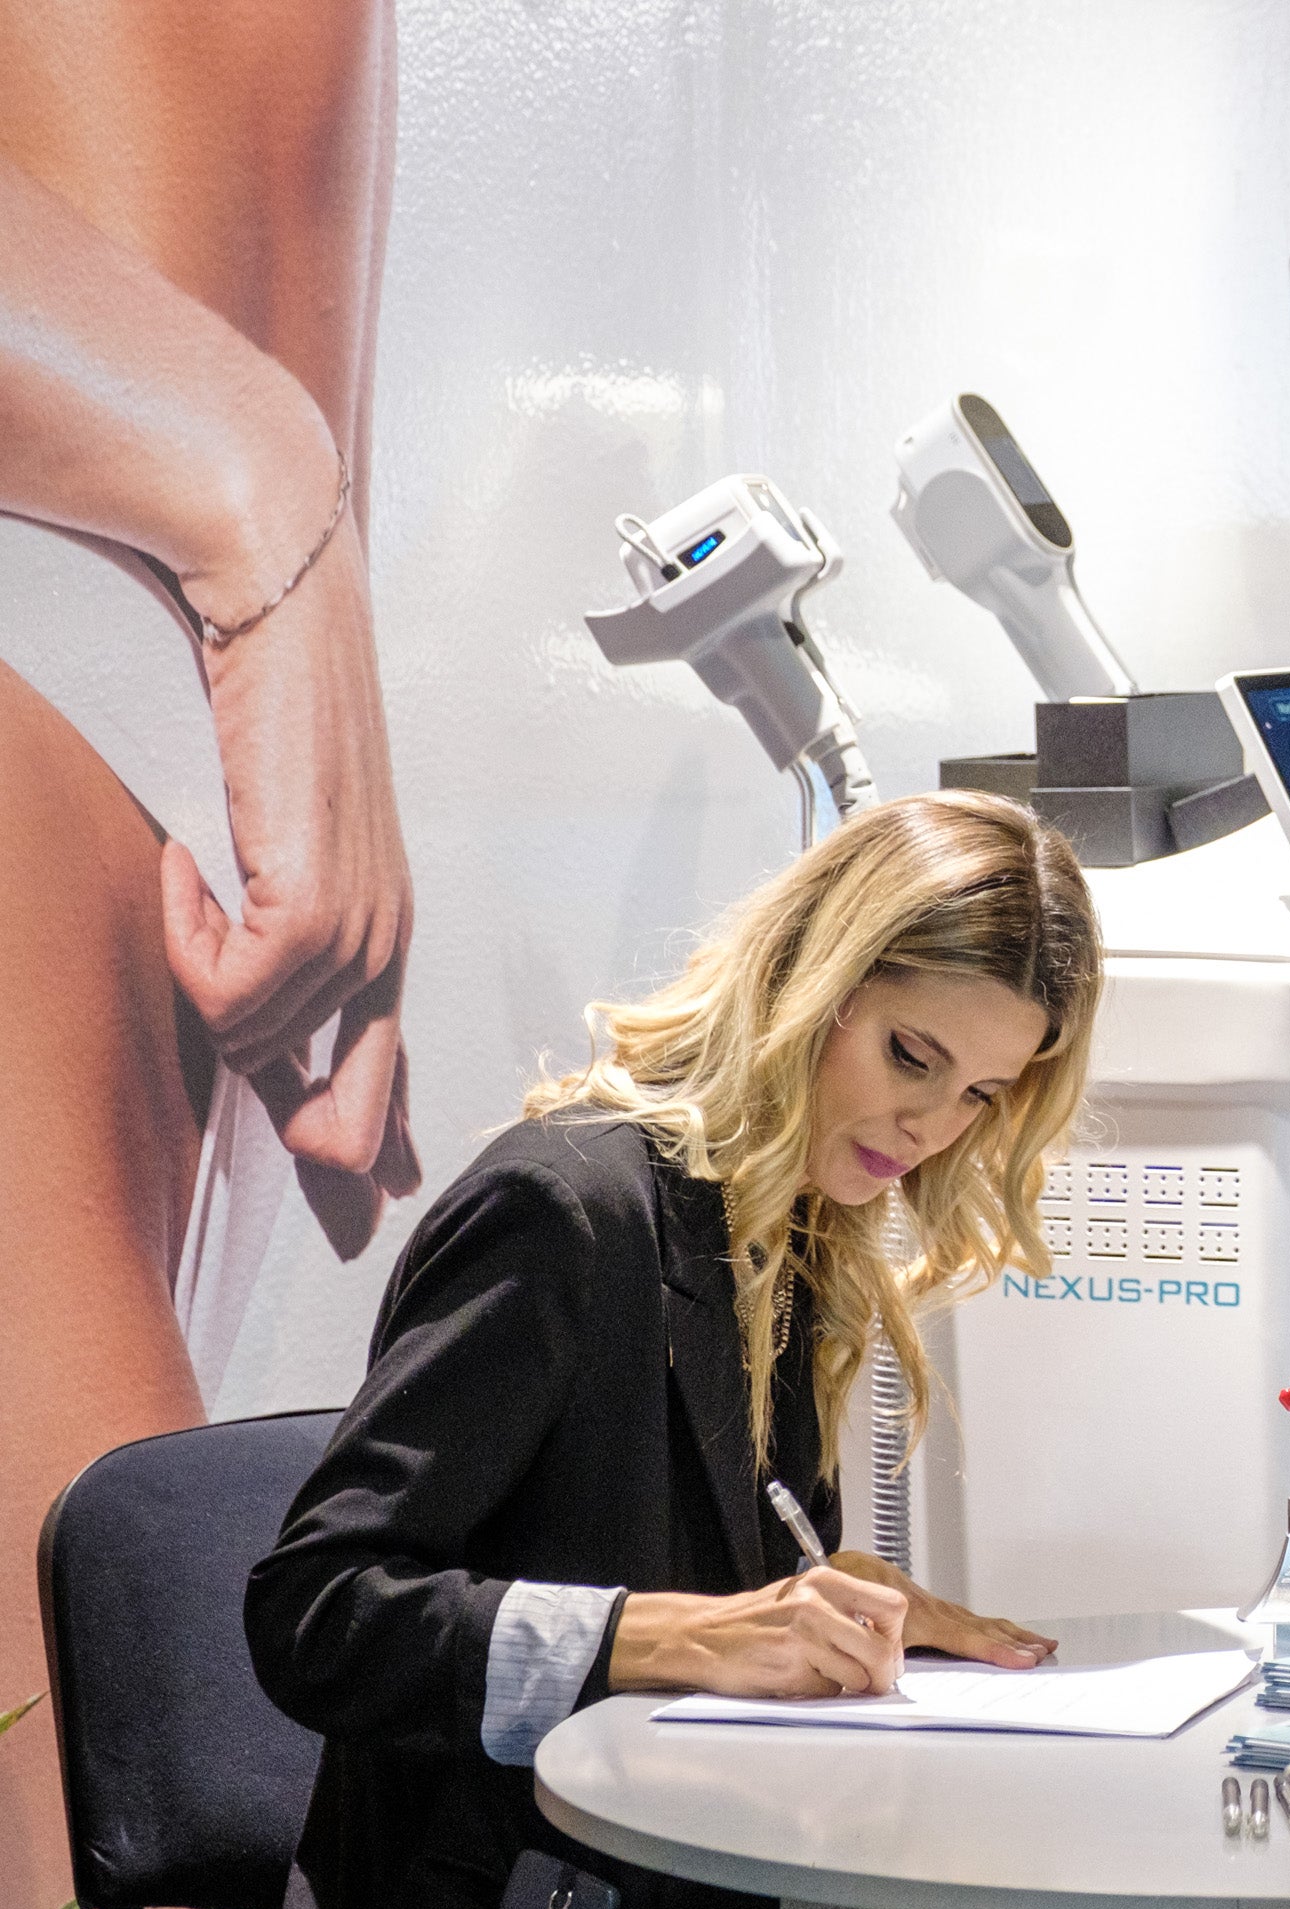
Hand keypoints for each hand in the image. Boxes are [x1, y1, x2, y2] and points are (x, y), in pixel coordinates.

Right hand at [163, 490, 419, 1247]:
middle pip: (331, 1092)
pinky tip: (190, 864)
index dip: (368, 1143)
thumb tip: (255, 1022)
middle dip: (290, 1109)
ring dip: (203, 972)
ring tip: (196, 878)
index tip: (362, 1203)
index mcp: (387, 931)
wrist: (283, 615)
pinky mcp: (322, 900)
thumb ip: (271, 940)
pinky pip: (243, 992)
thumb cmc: (273, 718)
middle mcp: (390, 939)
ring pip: (262, 1039)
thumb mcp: (275, 852)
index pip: (384, 1072)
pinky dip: (195, 939)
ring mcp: (366, 924)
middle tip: (240, 1035)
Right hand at [609, 1567, 911, 1697]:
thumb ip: (844, 1610)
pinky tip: (797, 1680)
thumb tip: (888, 1640)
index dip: (896, 1636)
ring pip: (859, 1677)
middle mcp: (817, 1604)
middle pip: (882, 1650)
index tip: (887, 1650)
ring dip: (848, 1686)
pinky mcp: (789, 1667)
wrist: (701, 1636)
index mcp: (826, 1581)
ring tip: (824, 1677)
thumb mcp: (803, 1596)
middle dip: (883, 1675)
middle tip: (873, 1682)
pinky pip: (827, 1692)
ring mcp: (803, 1636)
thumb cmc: (755, 1621)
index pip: (892, 1607)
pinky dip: (819, 1694)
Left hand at [828, 1549, 1055, 1666]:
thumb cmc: (851, 1591)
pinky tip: (1009, 1633)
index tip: (1023, 1660)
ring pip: (983, 1623)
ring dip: (1014, 1634)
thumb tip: (893, 1663)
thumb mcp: (858, 1619)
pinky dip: (997, 1627)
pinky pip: (973, 1620)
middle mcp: (936, 1612)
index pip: (968, 1639)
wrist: (846, 1566)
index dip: (997, 1651)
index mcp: (921, 1617)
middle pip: (986, 1629)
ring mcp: (938, 1609)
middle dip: (1018, 1642)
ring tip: (1042, 1644)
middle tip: (1046, 1653)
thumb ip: (878, 1643)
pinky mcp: (935, 1609)